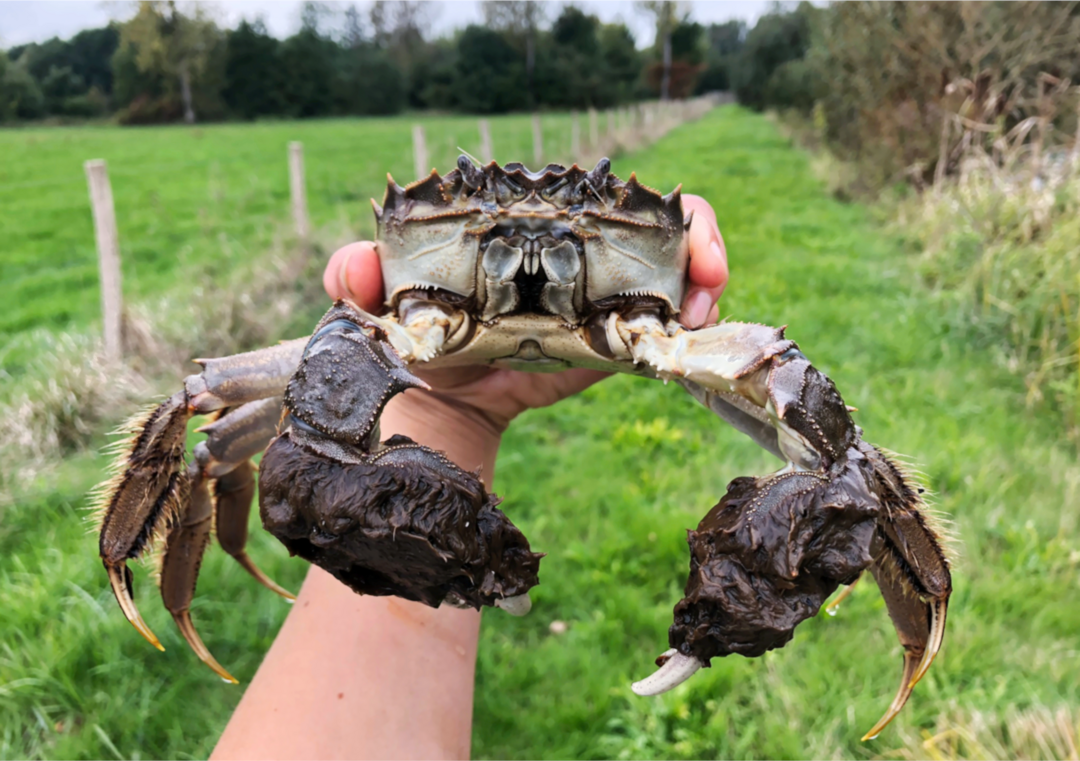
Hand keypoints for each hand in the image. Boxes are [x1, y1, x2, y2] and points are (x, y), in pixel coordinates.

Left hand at [322, 194, 727, 433]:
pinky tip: (690, 340)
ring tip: (703, 312)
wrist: (427, 416)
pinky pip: (653, 337)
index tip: (674, 227)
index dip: (646, 203)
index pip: (598, 196)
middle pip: (654, 229)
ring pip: (668, 277)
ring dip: (699, 286)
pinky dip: (679, 336)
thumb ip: (356, 278)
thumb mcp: (376, 305)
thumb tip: (359, 267)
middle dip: (695, 239)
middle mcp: (570, 259)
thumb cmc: (404, 342)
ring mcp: (594, 306)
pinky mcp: (604, 354)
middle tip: (709, 273)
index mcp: (526, 230)